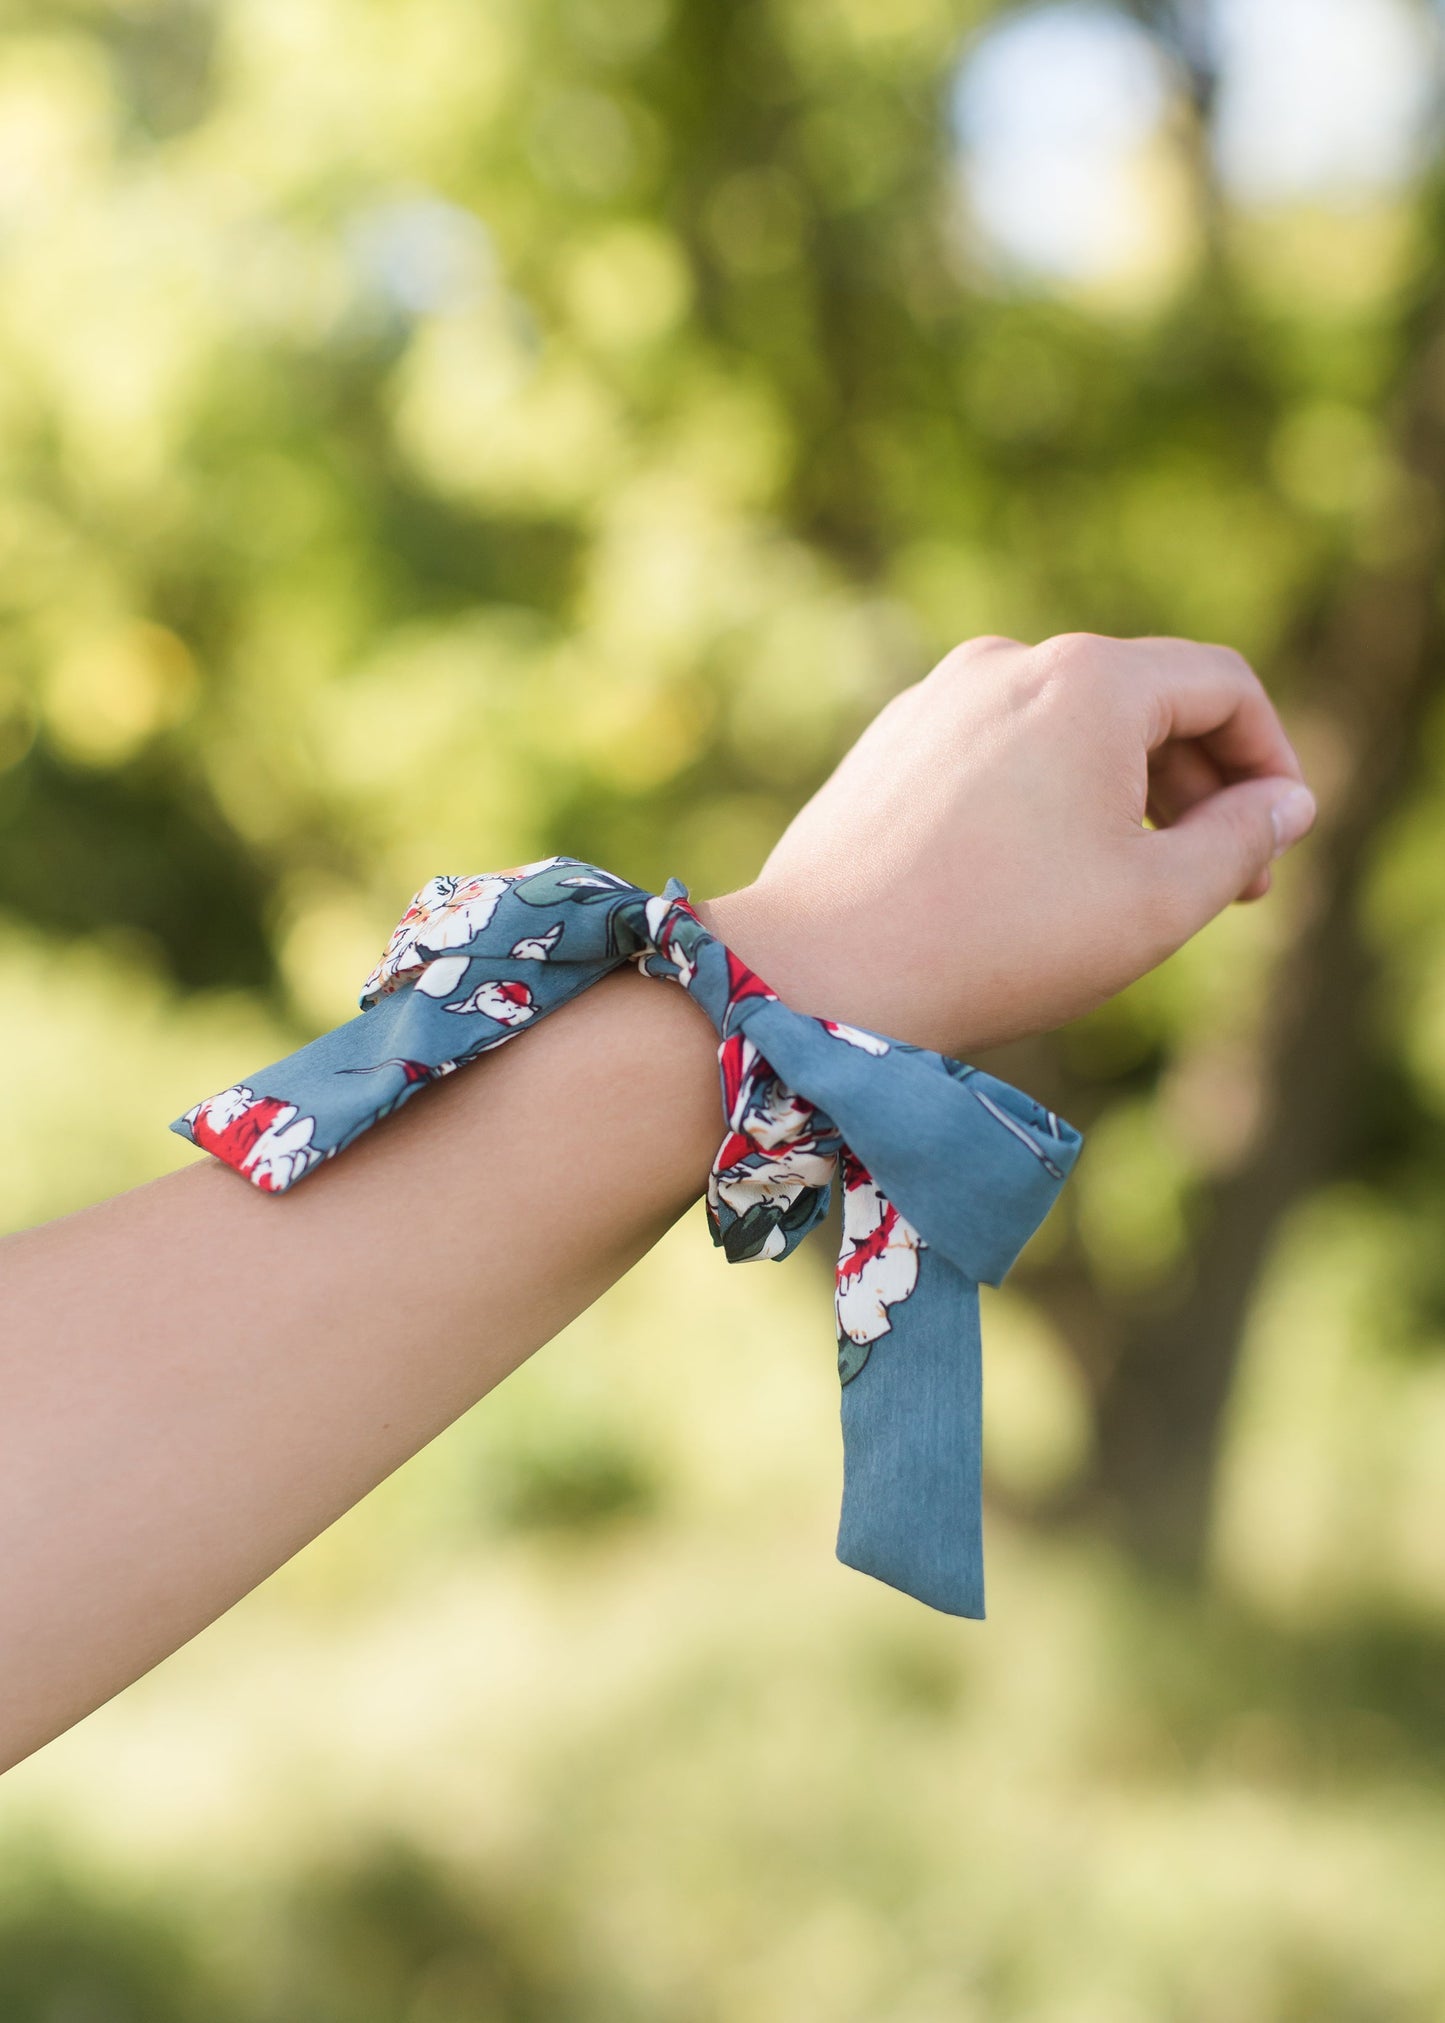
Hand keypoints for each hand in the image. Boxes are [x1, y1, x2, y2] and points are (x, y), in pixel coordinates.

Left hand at [694, 632, 1315, 1057]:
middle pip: (1146, 700)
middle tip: (1226, 883)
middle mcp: (1010, 660)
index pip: (1222, 686)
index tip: (1276, 842)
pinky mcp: (892, 741)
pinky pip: (1002, 751)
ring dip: (1127, 793)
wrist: (820, 972)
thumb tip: (1284, 803)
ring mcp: (939, 696)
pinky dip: (1049, 796)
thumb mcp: (1156, 902)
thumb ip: (1242, 840)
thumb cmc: (998, 940)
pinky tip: (1043, 878)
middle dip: (1202, 785)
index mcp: (1089, 678)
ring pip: (1070, 728)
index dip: (1272, 761)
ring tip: (1136, 886)